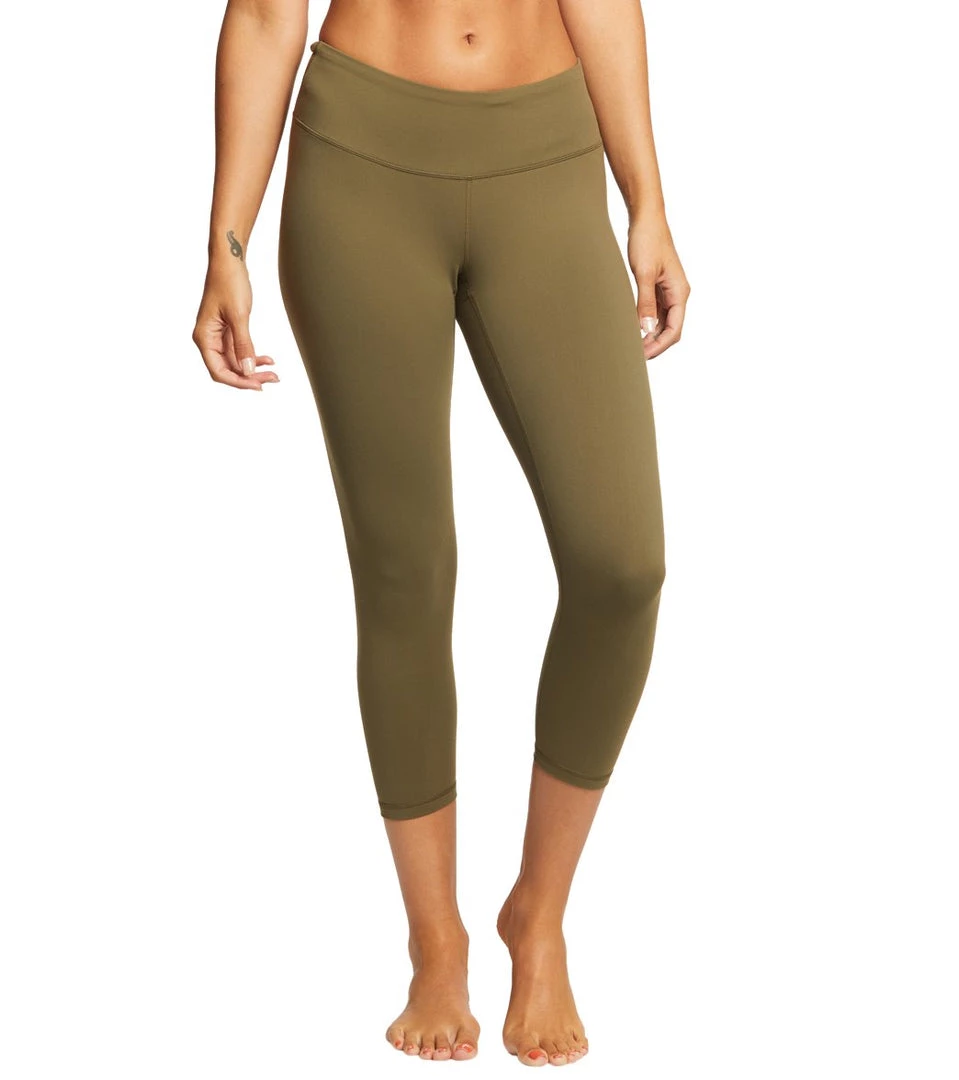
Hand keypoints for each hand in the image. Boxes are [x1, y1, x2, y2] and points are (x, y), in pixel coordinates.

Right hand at [192, 258, 278, 390]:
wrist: (230, 261)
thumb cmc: (229, 283)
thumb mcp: (239, 315)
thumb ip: (243, 345)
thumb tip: (247, 371)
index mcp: (204, 337)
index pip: (218, 371)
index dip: (238, 382)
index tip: (259, 385)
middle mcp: (208, 340)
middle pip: (228, 369)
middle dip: (250, 377)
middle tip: (273, 379)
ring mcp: (218, 336)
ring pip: (236, 362)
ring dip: (254, 368)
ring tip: (274, 372)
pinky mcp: (228, 331)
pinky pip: (240, 351)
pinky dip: (253, 356)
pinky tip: (268, 359)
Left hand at [626, 212, 690, 359]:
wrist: (646, 219)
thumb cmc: (647, 241)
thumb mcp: (644, 273)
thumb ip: (646, 302)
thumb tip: (647, 329)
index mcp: (679, 292)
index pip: (674, 329)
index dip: (659, 346)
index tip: (643, 356)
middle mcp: (678, 294)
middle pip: (671, 330)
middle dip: (655, 345)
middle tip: (635, 356)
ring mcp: (669, 291)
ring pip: (664, 323)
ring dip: (651, 336)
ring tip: (633, 346)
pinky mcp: (659, 287)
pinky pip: (656, 312)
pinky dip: (647, 324)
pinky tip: (635, 330)